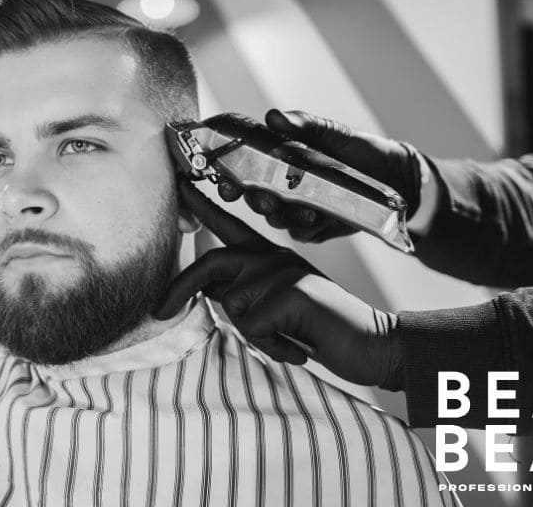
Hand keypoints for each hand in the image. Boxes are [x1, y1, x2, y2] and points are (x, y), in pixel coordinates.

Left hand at [159, 179, 403, 388]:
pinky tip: (297, 348)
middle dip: (180, 289)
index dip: (200, 204)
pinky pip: (251, 325)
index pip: (227, 224)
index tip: (176, 182)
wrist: (374, 345)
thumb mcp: (274, 308)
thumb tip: (206, 290)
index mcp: (269, 256)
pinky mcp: (293, 291)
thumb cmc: (319, 330)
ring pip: (231, 302)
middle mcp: (274, 255)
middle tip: (158, 312)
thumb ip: (243, 293)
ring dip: (252, 335)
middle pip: (213, 262)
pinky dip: (270, 346)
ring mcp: (284, 270)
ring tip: (284, 340)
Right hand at [216, 109, 423, 242]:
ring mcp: (297, 211)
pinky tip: (318, 217)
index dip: (229, 178)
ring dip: (284, 214)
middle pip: (255, 199)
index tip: (226, 180)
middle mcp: (281, 190)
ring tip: (301, 208)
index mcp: (277, 165)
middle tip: (261, 197)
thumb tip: (274, 116)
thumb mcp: (331, 132)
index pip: (242, 172)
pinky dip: (307, 226)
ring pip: (277, 220)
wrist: (394, 177)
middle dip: (255, 200)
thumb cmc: (358, 151)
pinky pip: (303, 232)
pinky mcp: (316, 229)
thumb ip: (303, 125)